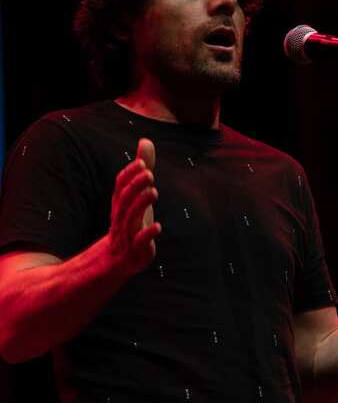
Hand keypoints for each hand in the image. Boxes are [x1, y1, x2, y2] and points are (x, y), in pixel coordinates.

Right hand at [107, 138, 161, 276]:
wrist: (115, 261)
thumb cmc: (130, 224)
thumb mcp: (136, 197)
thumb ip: (142, 171)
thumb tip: (146, 141)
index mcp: (119, 205)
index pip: (120, 187)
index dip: (129, 174)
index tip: (141, 162)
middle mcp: (120, 218)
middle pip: (124, 200)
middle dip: (135, 186)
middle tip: (149, 173)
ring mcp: (127, 235)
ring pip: (129, 219)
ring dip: (140, 205)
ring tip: (153, 192)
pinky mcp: (136, 251)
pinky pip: (139, 242)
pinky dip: (146, 234)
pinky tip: (158, 227)